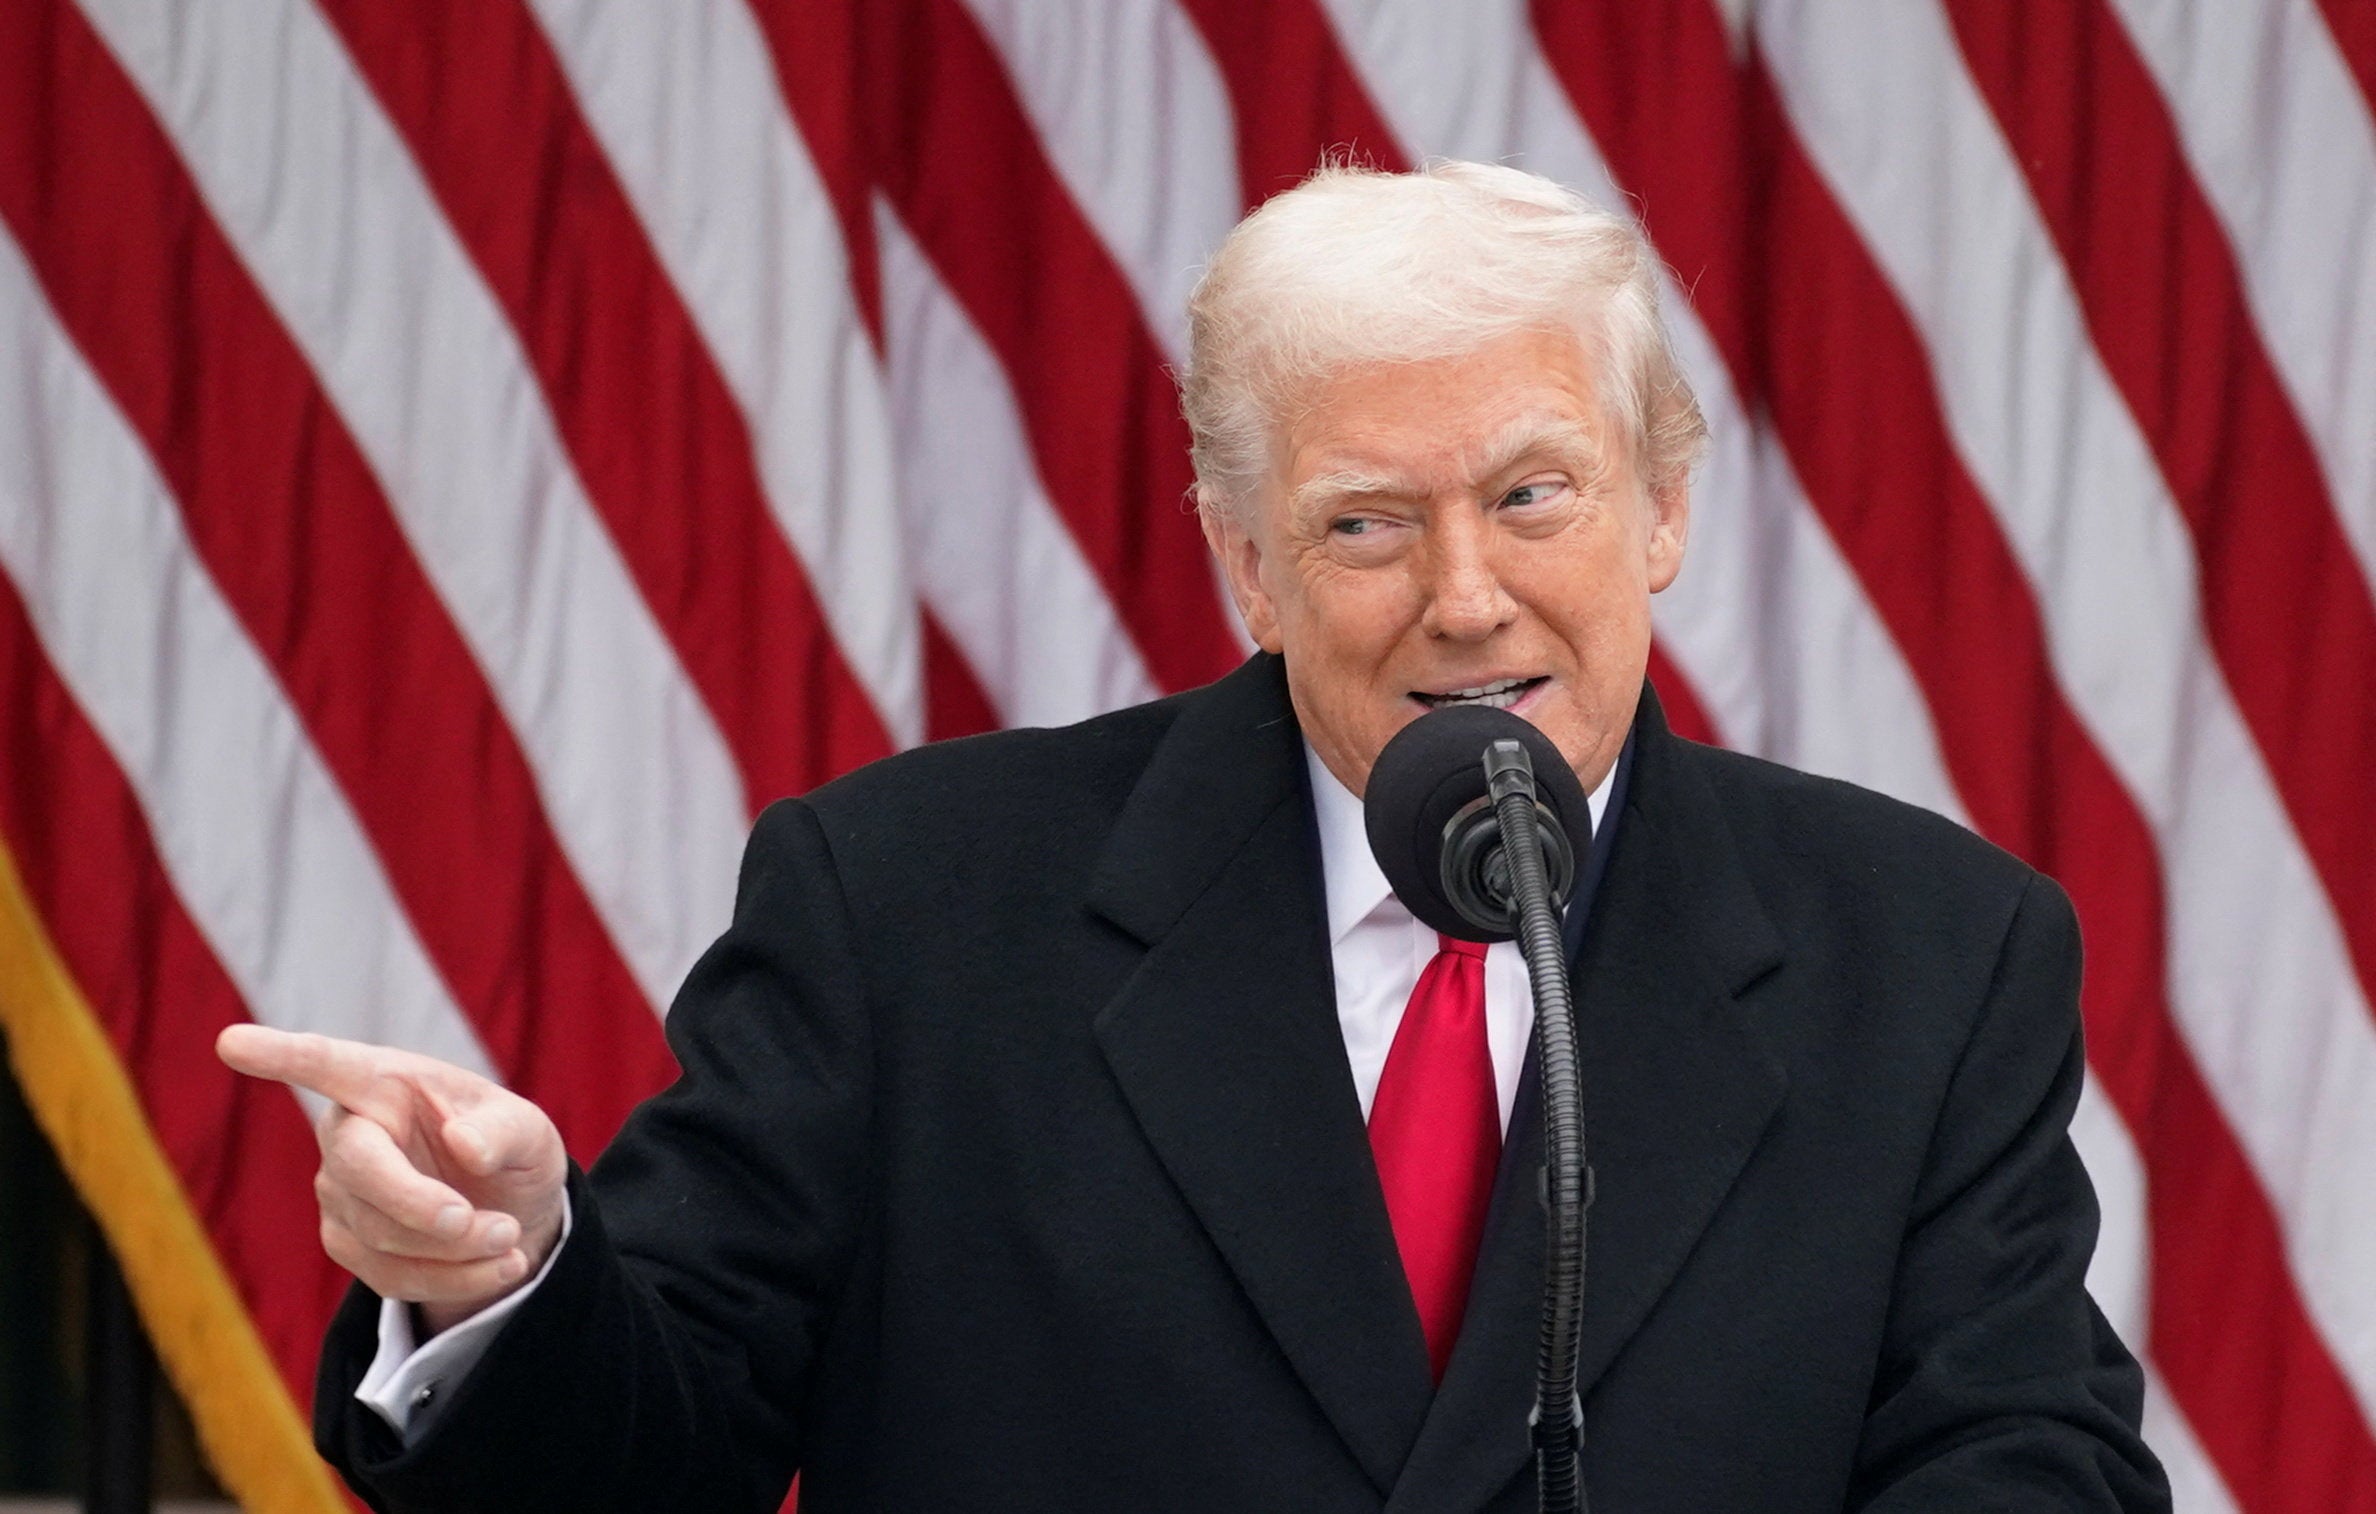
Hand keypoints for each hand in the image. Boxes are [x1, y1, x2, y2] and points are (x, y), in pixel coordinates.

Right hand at [217, 1025, 567, 1334]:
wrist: (509, 1208)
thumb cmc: (507, 1148)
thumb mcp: (529, 1130)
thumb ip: (505, 1129)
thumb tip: (463, 1144)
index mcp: (386, 1081)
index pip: (327, 1064)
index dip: (282, 1055)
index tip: (232, 1042)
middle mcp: (349, 1130)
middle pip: (358, 1168)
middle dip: (419, 1205)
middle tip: (489, 1225)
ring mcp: (338, 1189)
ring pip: (379, 1233)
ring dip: (455, 1250)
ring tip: (511, 1241)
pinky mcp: (346, 1240)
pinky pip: (390, 1274)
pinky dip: (452, 1279)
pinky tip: (499, 1266)